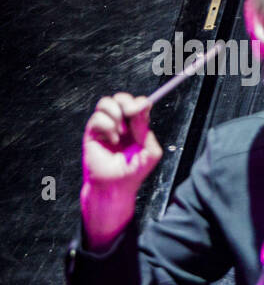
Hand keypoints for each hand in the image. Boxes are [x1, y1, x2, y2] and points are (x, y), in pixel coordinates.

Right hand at [81, 93, 163, 248]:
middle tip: (131, 112)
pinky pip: (97, 118)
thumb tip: (143, 109)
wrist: (115, 186)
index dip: (139, 102)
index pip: (136, 104)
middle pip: (119, 98)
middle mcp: (120, 124)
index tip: (144, 106)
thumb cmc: (134, 172)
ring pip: (106, 103)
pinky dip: (106, 126)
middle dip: (126, 101)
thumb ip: (147, 131)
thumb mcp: (150, 152)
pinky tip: (112, 140)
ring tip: (121, 132)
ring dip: (115, 114)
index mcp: (136, 127)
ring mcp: (105, 127)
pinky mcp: (92, 133)